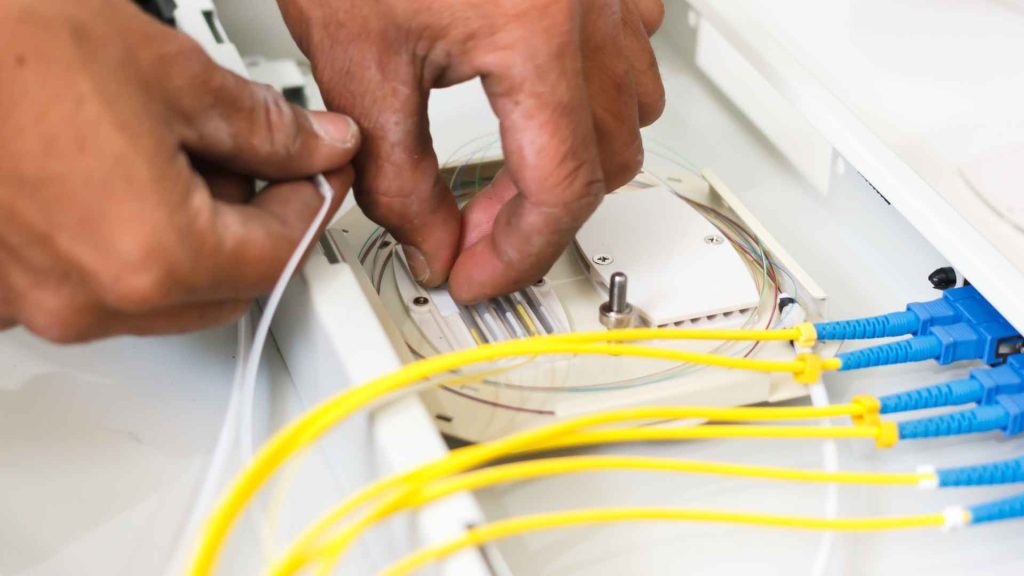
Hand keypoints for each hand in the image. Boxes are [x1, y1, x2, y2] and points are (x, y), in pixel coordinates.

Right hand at [0, 0, 358, 341]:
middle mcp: (89, 299)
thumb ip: (265, 128)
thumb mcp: (171, 74)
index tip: (323, 171)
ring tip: (180, 150)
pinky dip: (131, 239)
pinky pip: (96, 280)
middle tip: (265, 160)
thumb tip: (316, 145)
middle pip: (223, 284)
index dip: (313, 203)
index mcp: (149, 256)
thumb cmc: (7, 45)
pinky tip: (123, 174)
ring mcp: (35, 300)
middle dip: (256, 222)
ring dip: (195, 233)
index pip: (277, 252)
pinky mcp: (2, 284)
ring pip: (161, 289)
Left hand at [279, 0, 664, 301]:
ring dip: (576, 156)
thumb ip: (397, 175)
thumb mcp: (357, 59)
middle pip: (607, 162)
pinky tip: (545, 92)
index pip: (559, 191)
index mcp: (537, 36)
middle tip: (479, 230)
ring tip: (510, 166)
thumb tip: (430, 243)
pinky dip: (596, 91)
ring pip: (632, 110)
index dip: (519, 255)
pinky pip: (632, 48)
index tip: (478, 276)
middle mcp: (590, 10)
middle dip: (541, 213)